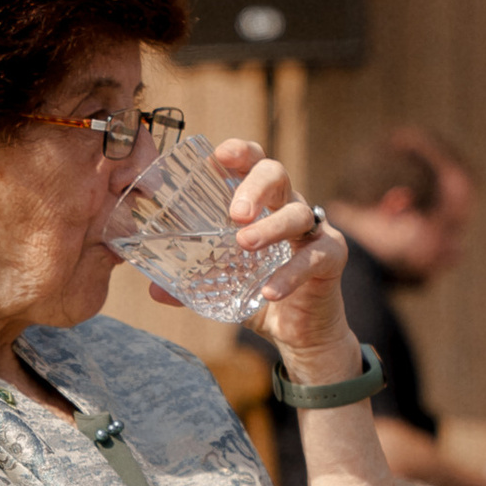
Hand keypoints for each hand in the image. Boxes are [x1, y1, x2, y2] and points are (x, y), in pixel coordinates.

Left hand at [205, 139, 357, 376]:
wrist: (299, 333)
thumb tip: (154, 289)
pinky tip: (270, 291)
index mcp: (263, 202)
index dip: (240, 152)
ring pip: (297, 212)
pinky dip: (290, 273)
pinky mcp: (332, 257)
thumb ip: (193, 282)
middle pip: (276, 173)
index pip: (253, 162)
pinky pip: (314, 257)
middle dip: (253, 185)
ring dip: (270, 226)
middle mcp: (288, 206)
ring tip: (245, 244)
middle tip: (234, 213)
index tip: (219, 156)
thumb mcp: (223, 286)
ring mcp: (313, 230)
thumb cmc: (260, 294)